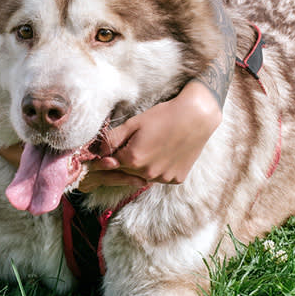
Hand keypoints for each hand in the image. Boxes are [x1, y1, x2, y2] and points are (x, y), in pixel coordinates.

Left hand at [78, 80, 221, 190]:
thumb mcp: (134, 123)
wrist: (196, 117)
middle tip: (132, 147)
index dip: (107, 157)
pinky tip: (164, 154)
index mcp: (133, 159)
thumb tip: (98, 152)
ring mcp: (163, 178)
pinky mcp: (176, 179)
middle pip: (125, 172)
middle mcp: (147, 173)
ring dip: (141, 167)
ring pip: (143, 176)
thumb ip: (112, 139)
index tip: (108, 152)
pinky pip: (160, 177)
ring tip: (151, 147)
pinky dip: (159, 169)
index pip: (110, 164)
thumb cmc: (163, 116)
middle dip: (123, 163)